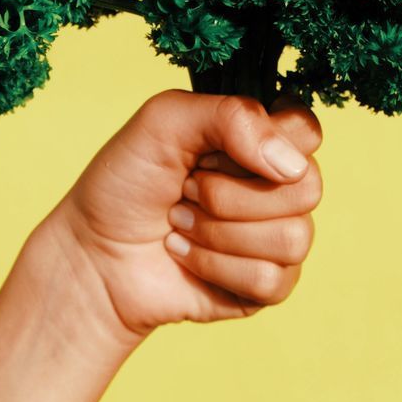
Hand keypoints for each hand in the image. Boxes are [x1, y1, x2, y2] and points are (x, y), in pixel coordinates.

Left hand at [30, 89, 322, 340]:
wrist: (93, 251)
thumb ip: (232, 116)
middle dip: (231, 194)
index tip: (213, 150)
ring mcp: (277, 236)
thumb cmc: (127, 178)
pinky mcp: (266, 286)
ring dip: (219, 233)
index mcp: (261, 136)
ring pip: (293, 237)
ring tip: (180, 224)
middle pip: (308, 187)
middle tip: (188, 189)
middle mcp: (278, 184)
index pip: (307, 130)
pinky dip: (217, 269)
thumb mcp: (166, 120)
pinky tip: (186, 257)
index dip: (268, 142)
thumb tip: (290, 164)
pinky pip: (271, 280)